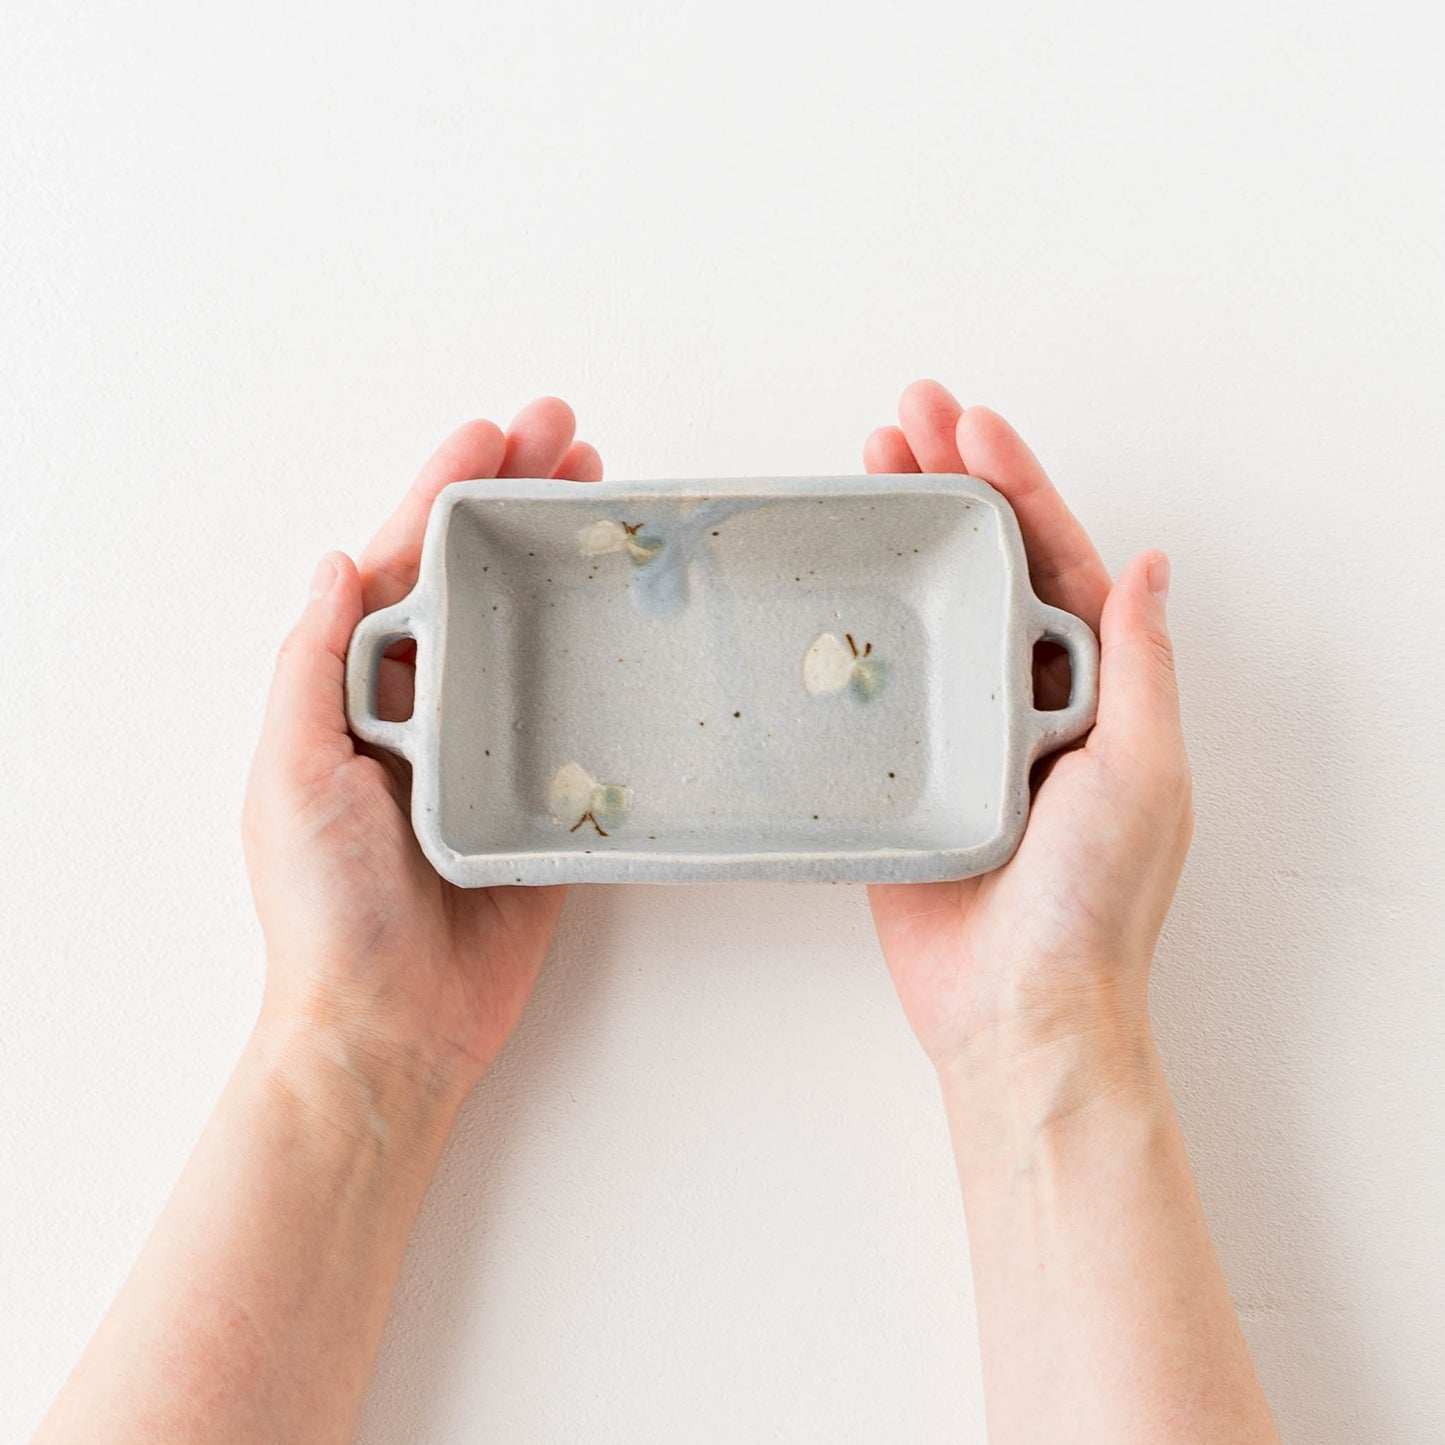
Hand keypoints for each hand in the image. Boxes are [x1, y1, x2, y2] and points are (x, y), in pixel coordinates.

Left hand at [242, 399, 602, 1104]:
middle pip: (476, 580)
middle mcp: (427, 707)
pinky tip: (633, 617)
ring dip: (564, 562)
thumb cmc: (327, 908)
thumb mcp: (290, 773)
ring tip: (607, 499)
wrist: (392, 1025)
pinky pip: (576, 716)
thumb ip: (311, 667)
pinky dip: (602, 660)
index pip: (402, 567)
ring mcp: (490, 748)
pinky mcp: (542, 795)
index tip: (493, 432)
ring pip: (532, 631)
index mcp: (357, 691)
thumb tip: (335, 562)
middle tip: (574, 441)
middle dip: (517, 503)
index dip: (441, 492)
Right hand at [863, 381, 1191, 1081]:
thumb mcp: (1139, 770)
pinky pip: (880, 684)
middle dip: (949, 486)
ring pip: (928, 608)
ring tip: (865, 467)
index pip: (1056, 558)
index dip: (1019, 485)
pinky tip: (829, 581)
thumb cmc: (1092, 904)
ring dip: (901, 537)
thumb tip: (1151, 564)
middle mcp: (1026, 697)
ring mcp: (962, 730)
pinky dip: (856, 627)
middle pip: (985, 565)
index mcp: (1092, 687)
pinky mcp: (907, 770)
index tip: (972, 425)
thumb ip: (1138, 664)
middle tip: (902, 418)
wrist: (1017, 1010)